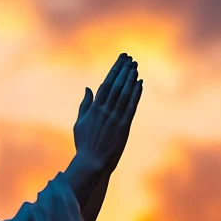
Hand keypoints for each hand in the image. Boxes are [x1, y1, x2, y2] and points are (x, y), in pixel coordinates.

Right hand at [73, 53, 143, 172]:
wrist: (93, 162)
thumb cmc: (84, 143)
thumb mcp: (80, 123)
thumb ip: (85, 105)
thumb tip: (88, 88)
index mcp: (94, 109)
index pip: (106, 84)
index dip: (114, 70)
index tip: (120, 60)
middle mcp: (106, 111)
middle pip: (117, 86)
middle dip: (124, 70)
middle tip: (130, 58)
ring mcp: (116, 118)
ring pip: (125, 94)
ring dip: (131, 79)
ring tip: (135, 67)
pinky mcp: (124, 126)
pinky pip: (132, 106)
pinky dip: (136, 94)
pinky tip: (140, 83)